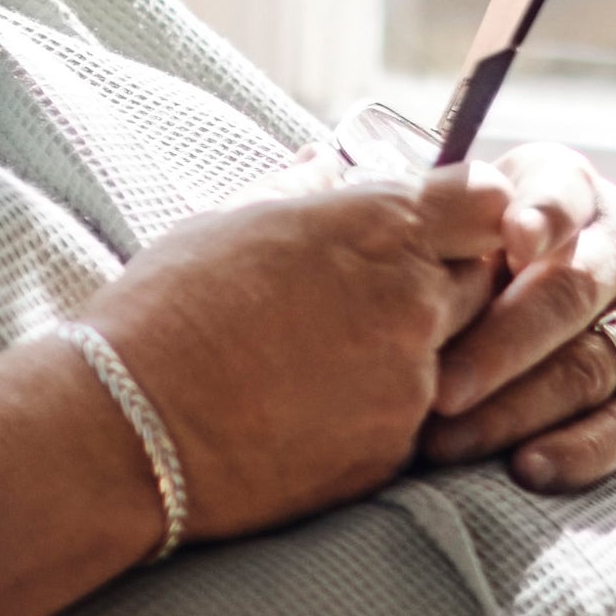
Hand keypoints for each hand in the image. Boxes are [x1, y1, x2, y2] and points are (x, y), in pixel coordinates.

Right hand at [0, 179, 514, 615]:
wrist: (129, 427)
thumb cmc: (164, 312)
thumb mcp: (228, 224)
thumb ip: (298, 192)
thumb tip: (324, 164)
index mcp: (376, 228)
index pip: (486, 203)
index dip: (467, 215)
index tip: (436, 228)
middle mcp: (412, 302)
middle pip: (484, 281)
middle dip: (446, 283)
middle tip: (377, 295)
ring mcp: (411, 384)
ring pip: (458, 357)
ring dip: (416, 351)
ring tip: (334, 355)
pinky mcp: (393, 451)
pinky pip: (416, 419)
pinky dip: (382, 408)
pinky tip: (316, 406)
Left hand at [410, 147, 615, 494]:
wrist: (488, 340)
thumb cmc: (433, 274)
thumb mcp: (415, 225)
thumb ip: (388, 202)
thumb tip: (314, 166)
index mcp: (564, 187)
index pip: (564, 190)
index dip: (541, 214)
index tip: (509, 239)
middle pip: (576, 288)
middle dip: (505, 341)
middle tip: (439, 387)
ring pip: (598, 360)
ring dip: (523, 406)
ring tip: (452, 442)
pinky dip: (588, 447)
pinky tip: (529, 470)